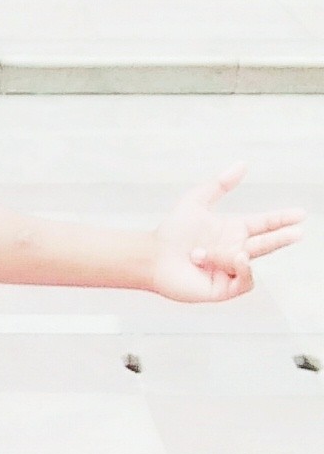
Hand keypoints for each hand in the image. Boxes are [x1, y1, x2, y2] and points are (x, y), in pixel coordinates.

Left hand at [149, 163, 303, 302]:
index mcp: (234, 230)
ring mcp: (231, 270)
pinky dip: (238, 269)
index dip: (282, 219)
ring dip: (232, 255)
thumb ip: (220, 184)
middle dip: (283, 238)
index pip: (265, 224)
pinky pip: (243, 280)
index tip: (299, 214)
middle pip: (267, 244)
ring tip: (200, 254)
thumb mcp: (197, 200)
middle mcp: (236, 250)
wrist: (153, 256)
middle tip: (299, 232)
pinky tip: (227, 261)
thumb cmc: (172, 230)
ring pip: (249, 261)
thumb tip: (243, 164)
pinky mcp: (224, 288)